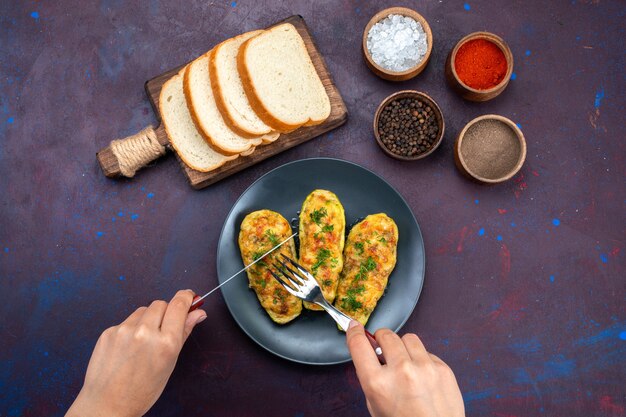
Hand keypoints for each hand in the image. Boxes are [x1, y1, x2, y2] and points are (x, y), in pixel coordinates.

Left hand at [66, 290, 206, 416]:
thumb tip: (197, 314)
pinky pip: (126, 321)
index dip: (186, 297)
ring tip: (144, 342)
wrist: (107, 404)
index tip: (189, 296)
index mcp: (165, 342)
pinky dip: (131, 329)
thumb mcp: (170, 363)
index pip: (179, 305)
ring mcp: (124, 330)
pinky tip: (129, 348)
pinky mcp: (109, 331)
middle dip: (166, 312)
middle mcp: (145, 332)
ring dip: (148, 319)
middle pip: (161, 303)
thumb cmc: (141, 391)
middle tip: (164, 329)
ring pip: (143, 310)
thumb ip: (183, 333)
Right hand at [346, 321, 464, 416]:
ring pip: (408, 338)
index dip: (355, 332)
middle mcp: (401, 371)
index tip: (355, 327)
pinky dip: (421, 360)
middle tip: (384, 350)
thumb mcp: (375, 405)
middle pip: (385, 335)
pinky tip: (422, 376)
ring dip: (403, 347)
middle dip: (382, 340)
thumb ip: (371, 377)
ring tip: (405, 363)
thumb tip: (371, 353)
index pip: (359, 345)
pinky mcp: (442, 368)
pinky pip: (427, 352)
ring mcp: (424, 368)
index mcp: (378, 384)